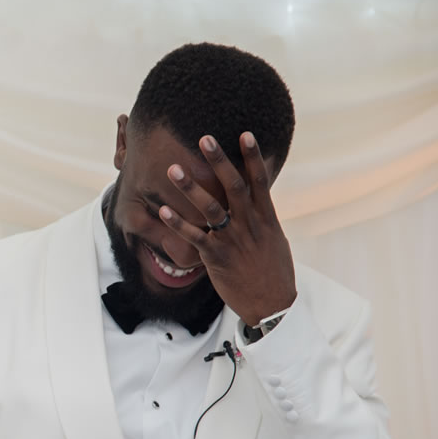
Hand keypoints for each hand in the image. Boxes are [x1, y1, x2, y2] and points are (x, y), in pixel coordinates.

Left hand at [159, 132, 296, 326]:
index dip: (253, 156)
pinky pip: (194, 237)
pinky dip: (178, 224)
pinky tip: (163, 210)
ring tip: (173, 169)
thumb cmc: (274, 271)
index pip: (260, 181)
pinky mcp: (216, 258)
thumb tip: (258, 199)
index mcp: (266, 218)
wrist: (273, 305)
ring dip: (190, 187)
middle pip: (234, 186)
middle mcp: (250, 225)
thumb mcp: (275, 239)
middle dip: (219, 162)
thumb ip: (263, 217)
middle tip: (204, 139)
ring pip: (210, 208)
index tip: (244, 134)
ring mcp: (232, 240)